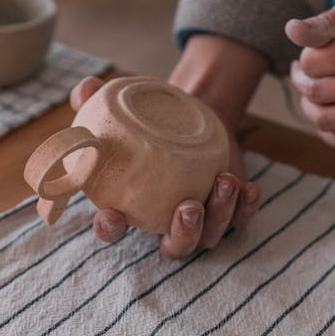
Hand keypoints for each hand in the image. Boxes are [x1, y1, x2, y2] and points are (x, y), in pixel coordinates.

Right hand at [70, 75, 261, 258]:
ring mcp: (200, 219)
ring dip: (219, 214)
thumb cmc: (145, 121)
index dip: (110, 230)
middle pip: (175, 247)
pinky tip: (249, 188)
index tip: (111, 215)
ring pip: (210, 235)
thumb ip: (94, 99)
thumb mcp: (119, 108)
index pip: (114, 230)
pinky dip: (246, 207)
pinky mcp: (228, 207)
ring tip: (224, 181)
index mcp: (131, 207)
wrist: (186, 116)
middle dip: (182, 233)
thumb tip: (86, 88)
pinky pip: (240, 218)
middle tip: (188, 207)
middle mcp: (165, 222)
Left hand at [286, 0, 334, 150]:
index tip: (315, 52)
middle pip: (315, 92)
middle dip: (303, 81)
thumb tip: (291, 30)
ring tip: (319, 90)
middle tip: (310, 73)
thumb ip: (321, 23)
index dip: (305, 57)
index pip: (311, 62)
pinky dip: (328, 129)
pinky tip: (333, 109)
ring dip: (311, 106)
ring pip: (323, 121)